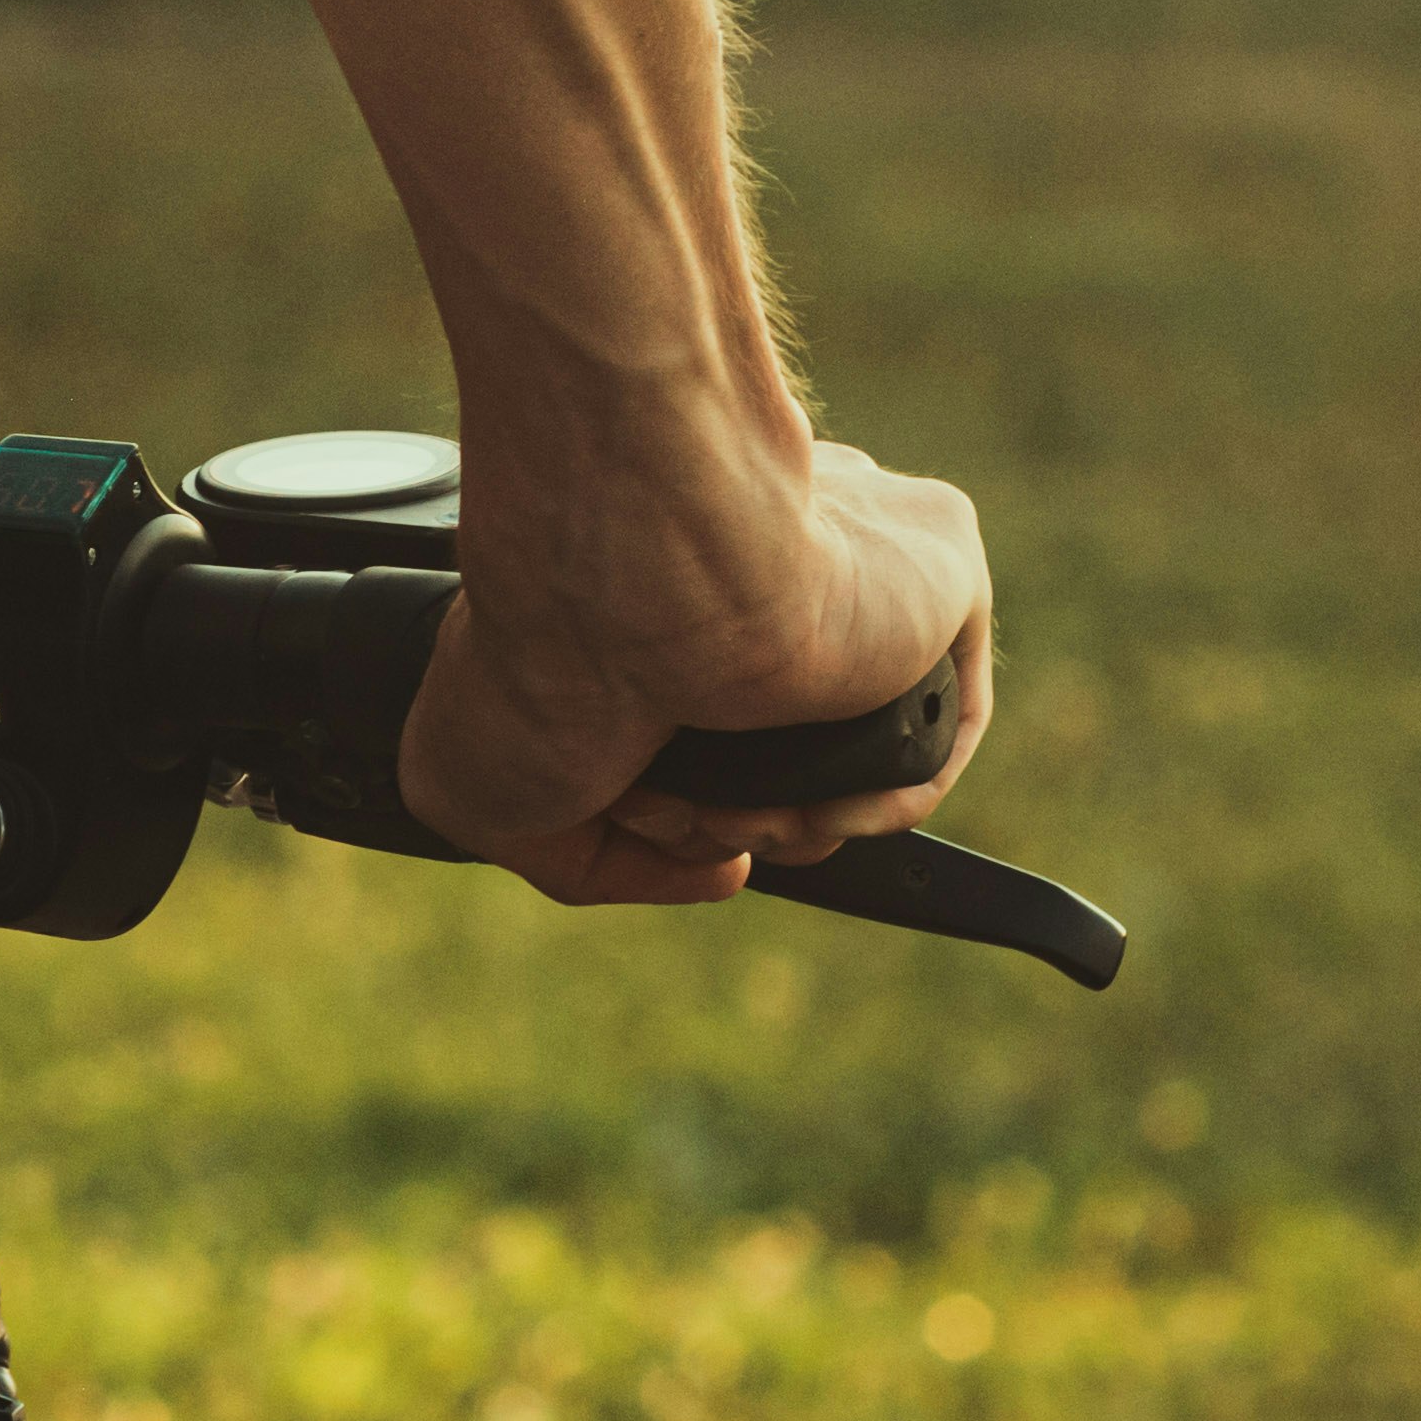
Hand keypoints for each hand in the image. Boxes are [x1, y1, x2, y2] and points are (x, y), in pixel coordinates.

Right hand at [396, 434, 995, 905]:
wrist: (615, 579)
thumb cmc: (532, 657)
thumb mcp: (485, 796)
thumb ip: (595, 854)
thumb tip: (727, 869)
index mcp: (668, 573)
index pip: (723, 701)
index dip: (680, 794)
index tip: (631, 804)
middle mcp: (766, 551)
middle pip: (792, 741)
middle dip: (732, 811)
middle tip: (671, 806)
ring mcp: (853, 560)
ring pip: (860, 744)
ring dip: (795, 817)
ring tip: (727, 805)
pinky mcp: (935, 566)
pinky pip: (935, 730)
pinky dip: (877, 801)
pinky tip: (811, 804)